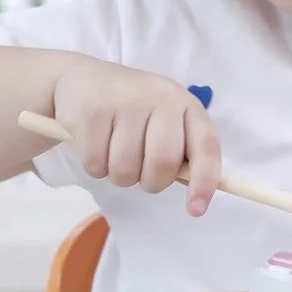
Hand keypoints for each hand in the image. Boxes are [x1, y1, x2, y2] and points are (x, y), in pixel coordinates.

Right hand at [52, 59, 220, 216]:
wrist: (85, 82)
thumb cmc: (132, 109)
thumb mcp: (163, 120)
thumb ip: (180, 150)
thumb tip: (195, 196)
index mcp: (185, 104)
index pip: (206, 145)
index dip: (205, 180)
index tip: (196, 209)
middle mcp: (161, 98)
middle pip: (163, 164)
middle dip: (150, 181)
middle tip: (140, 169)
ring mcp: (126, 102)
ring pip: (126, 171)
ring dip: (119, 174)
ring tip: (114, 150)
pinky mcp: (93, 112)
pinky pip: (96, 165)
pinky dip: (94, 165)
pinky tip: (95, 141)